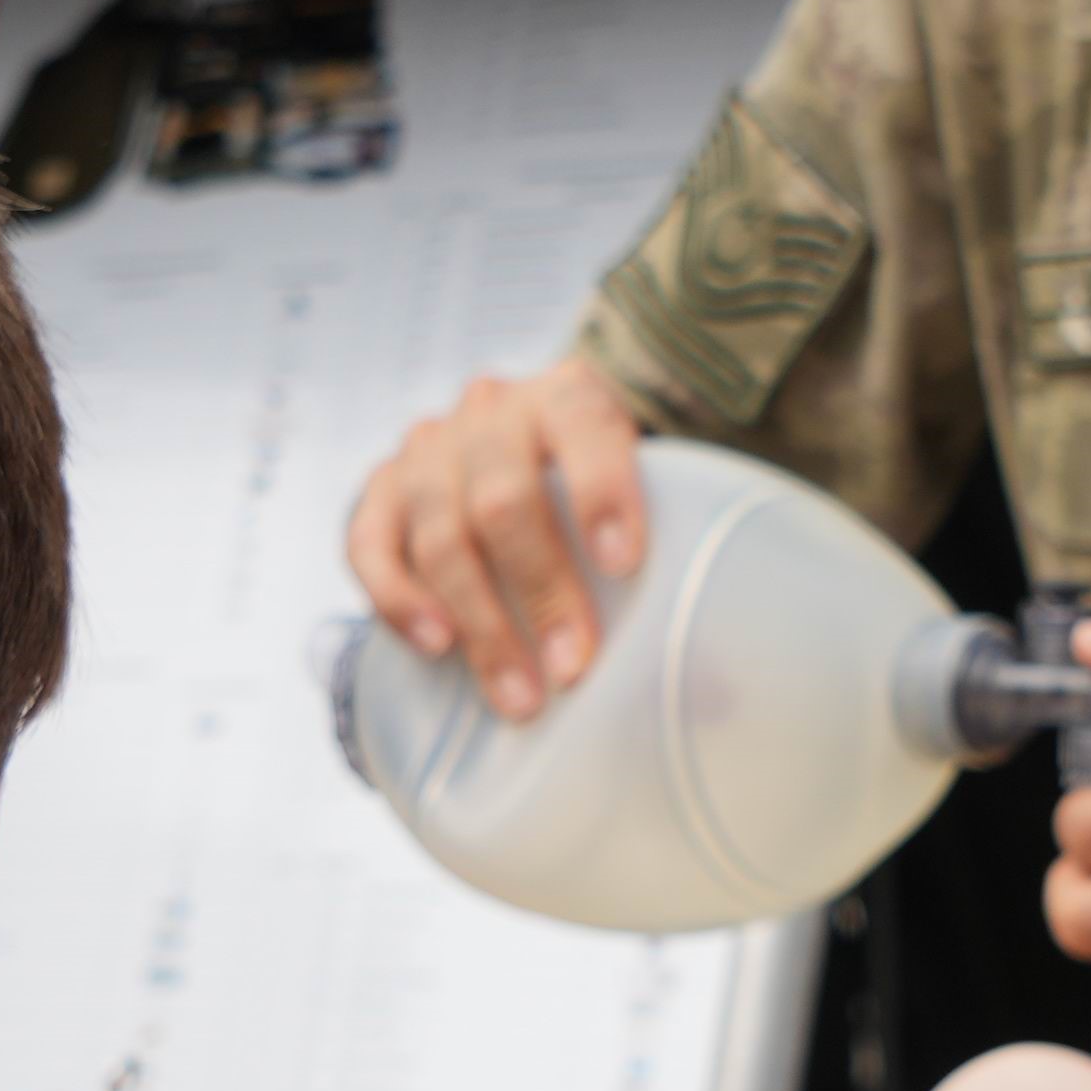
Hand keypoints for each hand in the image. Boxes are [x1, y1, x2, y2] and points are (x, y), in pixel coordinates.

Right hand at [345, 359, 656, 722]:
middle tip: (572, 669)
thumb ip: (675, 565)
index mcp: (569, 396)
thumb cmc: (604, 493)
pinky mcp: (380, 490)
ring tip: (519, 694)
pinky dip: (398, 601)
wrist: (533, 450)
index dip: (601, 493)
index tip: (623, 565)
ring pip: (440, 532)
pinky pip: (370, 545)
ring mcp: (428, 449)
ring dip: (480, 621)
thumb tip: (720, 693)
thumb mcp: (650, 495)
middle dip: (540, 590)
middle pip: (502, 498)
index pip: (582, 425)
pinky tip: (437, 648)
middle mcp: (491, 411)